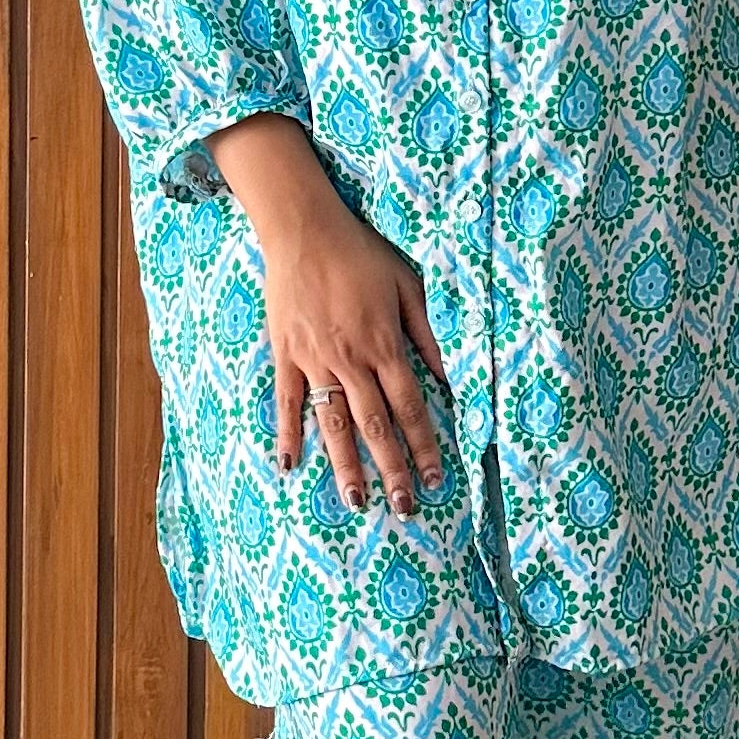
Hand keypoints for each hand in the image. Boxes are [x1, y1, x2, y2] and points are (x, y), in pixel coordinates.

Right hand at [205, 117, 450, 511]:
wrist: (303, 229)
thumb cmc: (362, 253)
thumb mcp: (408, 284)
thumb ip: (429, 332)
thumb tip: (453, 373)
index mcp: (384, 344)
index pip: (410, 407)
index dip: (425, 446)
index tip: (437, 478)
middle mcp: (350, 360)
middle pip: (375, 426)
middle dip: (393, 470)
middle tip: (405, 508)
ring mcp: (314, 360)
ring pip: (332, 424)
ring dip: (345, 466)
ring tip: (357, 502)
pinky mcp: (285, 354)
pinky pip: (286, 402)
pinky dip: (287, 434)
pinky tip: (289, 466)